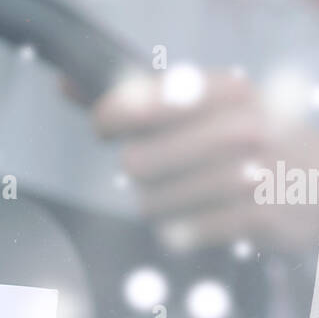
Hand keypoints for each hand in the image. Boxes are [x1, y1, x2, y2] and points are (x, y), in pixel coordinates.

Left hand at [93, 69, 318, 253]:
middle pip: (136, 163)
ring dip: (163, 206)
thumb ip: (135, 95)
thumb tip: (66, 83)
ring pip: (152, 205)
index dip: (109, 117)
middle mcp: (237, 128)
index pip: (138, 101)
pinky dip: (185, 230)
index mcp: (224, 90)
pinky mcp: (252, 218)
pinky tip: (210, 215)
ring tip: (197, 193)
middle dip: (142, 173)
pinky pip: (180, 234)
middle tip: (169, 169)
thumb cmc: (252, 139)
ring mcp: (247, 174)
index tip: (107, 126)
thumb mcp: (208, 104)